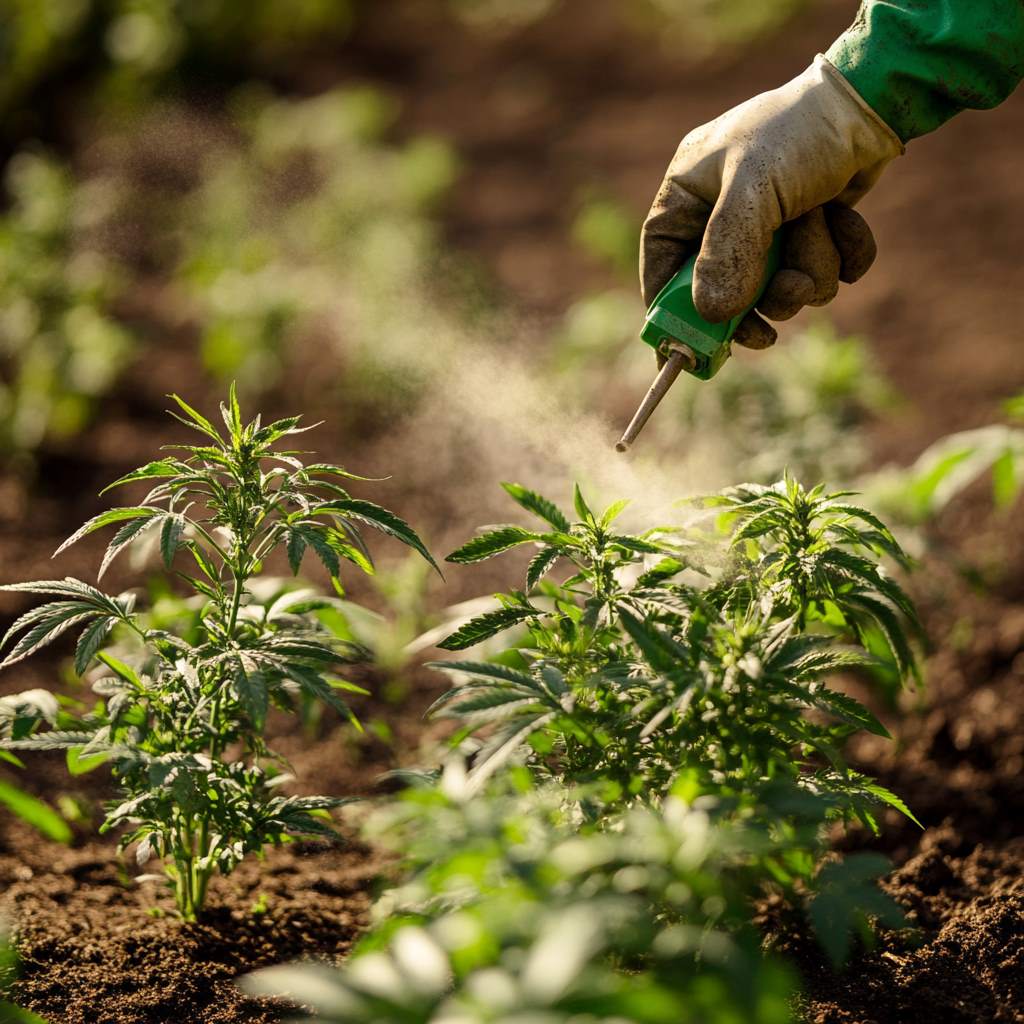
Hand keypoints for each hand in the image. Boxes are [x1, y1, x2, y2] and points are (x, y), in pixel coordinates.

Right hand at [640, 56, 902, 349]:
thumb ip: (726, 251)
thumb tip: (713, 315)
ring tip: (821, 222)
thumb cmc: (799, 132)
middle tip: (781, 309)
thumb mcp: (753, 186)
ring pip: (782, 291)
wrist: (872, 103)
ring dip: (810, 270)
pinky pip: (823, 277)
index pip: (661, 264)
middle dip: (763, 298)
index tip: (684, 351)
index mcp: (688, 197)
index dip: (669, 310)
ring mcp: (768, 230)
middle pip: (725, 293)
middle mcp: (721, 217)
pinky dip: (842, 255)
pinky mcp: (812, 236)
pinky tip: (845, 219)